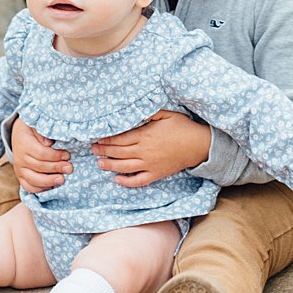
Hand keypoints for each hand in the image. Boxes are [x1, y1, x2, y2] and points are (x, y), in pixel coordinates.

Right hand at [9, 116, 70, 193]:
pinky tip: (52, 186)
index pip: (41, 153)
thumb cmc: (32, 128)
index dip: (55, 156)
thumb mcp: (36, 125)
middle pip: (39, 167)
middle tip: (70, 168)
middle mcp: (20, 158)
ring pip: (33, 179)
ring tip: (62, 180)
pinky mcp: (21, 176)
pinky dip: (40, 189)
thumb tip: (49, 143)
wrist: (19, 133)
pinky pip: (28, 187)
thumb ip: (43, 132)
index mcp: (24, 143)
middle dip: (56, 168)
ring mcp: (19, 169)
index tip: (67, 155)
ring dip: (49, 181)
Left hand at [93, 109, 212, 187]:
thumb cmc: (182, 127)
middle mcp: (145, 152)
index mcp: (145, 136)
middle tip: (93, 149)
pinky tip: (117, 180)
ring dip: (109, 166)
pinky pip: (139, 181)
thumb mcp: (166, 113)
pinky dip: (127, 182)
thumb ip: (148, 112)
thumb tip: (134, 109)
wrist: (199, 145)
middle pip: (118, 153)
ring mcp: (150, 165)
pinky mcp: (157, 174)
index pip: (119, 139)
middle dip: (103, 151)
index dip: (106, 139)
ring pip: (125, 167)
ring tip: (99, 163)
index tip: (97, 138)